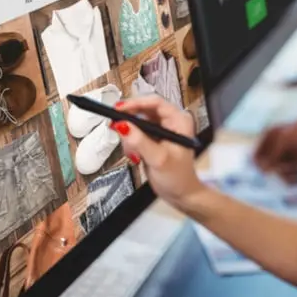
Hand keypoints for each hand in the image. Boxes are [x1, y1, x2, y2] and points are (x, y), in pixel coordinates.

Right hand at [111, 96, 204, 212]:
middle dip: (129, 121)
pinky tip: (135, 156)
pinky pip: (136, 133)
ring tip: (133, 152)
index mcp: (179, 121)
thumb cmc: (178, 178)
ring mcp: (161, 130)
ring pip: (137, 122)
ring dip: (130, 136)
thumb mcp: (158, 159)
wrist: (181, 194)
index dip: (135, 103)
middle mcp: (171, 122)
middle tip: (116, 127)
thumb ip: (140, 142)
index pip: (155, 103)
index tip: (118, 109)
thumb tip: (123, 126)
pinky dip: (131, 143)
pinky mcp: (153, 139)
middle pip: (143, 110)